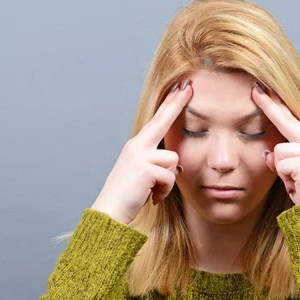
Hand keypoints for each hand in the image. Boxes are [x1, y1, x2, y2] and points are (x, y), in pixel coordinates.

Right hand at [91, 79, 192, 223]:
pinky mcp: (145, 169)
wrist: (110, 212)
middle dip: (176, 104)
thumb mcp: (141, 176)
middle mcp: (136, 146)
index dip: (170, 105)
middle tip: (189, 86)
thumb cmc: (127, 198)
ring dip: (168, 181)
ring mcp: (139, 156)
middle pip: (162, 121)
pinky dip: (164, 192)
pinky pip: (170, 178)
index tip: (181, 89)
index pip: (156, 121)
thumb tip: (175, 166)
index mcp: (136, 146)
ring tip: (154, 191)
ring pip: (174, 161)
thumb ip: (155, 165)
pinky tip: (152, 198)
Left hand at [252, 82, 299, 204]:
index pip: (289, 122)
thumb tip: (268, 154)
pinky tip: (297, 185)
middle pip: (285, 121)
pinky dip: (284, 179)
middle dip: (269, 106)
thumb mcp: (292, 176)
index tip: (263, 92)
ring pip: (278, 152)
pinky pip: (280, 165)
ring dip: (281, 171)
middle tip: (256, 89)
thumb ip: (281, 162)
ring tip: (295, 182)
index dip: (275, 107)